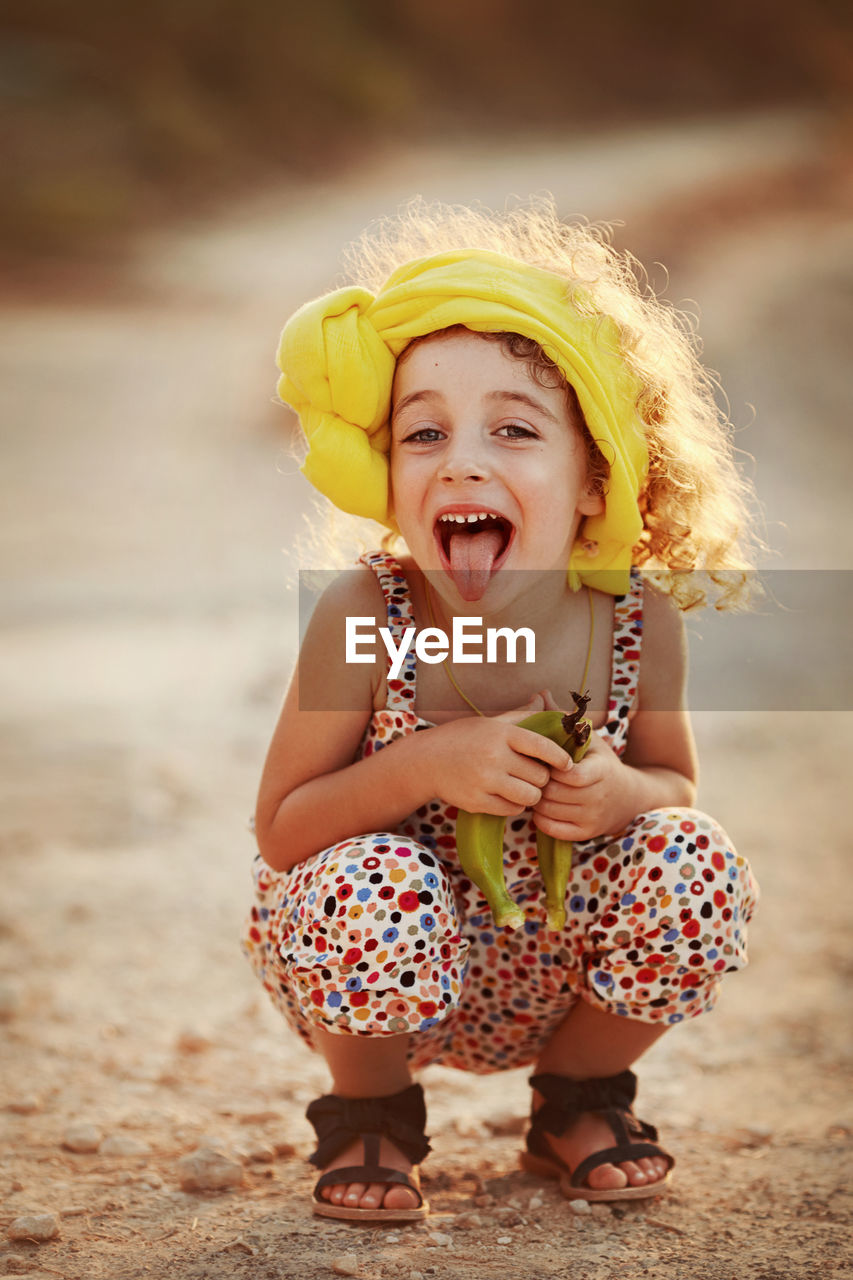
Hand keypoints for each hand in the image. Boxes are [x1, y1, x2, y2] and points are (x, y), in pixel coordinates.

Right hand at [423, 692, 571, 816]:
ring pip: (530, 796)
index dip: (561, 757)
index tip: (567, 764)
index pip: (543, 746)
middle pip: (540, 776)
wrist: (426, 760)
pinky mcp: (477, 802)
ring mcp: (485, 781)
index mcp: (501, 734)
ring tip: (523, 787)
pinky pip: (512, 810)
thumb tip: (544, 698)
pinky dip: (515, 805)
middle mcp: (494, 756)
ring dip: (531, 794)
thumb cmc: (463, 737)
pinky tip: (507, 796)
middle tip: (534, 775)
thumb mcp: (491, 722)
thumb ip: (521, 715)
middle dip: (542, 778)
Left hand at [532, 729, 634, 840]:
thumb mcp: (589, 738)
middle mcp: (599, 796)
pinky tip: (540, 807)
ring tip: (533, 787)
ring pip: (549, 810)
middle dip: (538, 782)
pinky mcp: (586, 833)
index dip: (553, 768)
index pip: (573, 775)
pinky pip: (553, 829)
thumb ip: (564, 718)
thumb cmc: (599, 762)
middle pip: (554, 793)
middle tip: (530, 774)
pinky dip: (540, 818)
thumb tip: (540, 694)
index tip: (546, 760)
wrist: (627, 797)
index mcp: (602, 770)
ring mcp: (593, 817)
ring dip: (536, 799)